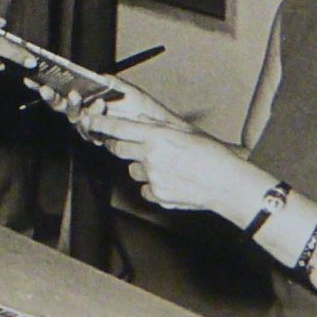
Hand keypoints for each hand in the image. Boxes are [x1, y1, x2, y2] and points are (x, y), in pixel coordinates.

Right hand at [29, 73, 193, 129]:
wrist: (162, 133)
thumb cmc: (147, 110)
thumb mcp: (128, 91)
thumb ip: (108, 83)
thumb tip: (92, 75)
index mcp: (93, 94)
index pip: (67, 89)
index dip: (53, 86)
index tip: (40, 81)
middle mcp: (90, 109)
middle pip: (65, 105)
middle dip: (54, 97)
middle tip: (47, 90)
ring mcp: (94, 124)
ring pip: (75, 118)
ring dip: (75, 110)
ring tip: (81, 100)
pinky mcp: (101, 137)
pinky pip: (88, 131)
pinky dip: (89, 125)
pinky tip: (94, 117)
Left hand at [74, 112, 244, 211]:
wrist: (227, 184)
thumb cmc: (210, 154)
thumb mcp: (183, 132)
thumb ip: (156, 126)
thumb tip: (136, 120)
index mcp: (156, 137)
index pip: (118, 128)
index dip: (101, 125)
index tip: (89, 122)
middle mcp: (150, 157)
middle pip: (118, 149)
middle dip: (119, 145)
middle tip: (128, 145)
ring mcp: (152, 178)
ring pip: (132, 170)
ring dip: (141, 166)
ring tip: (165, 167)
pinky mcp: (157, 196)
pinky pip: (145, 189)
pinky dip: (152, 185)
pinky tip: (170, 182)